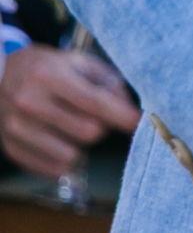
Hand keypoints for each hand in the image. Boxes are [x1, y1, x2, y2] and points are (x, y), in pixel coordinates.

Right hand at [0, 45, 139, 177]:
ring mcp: (16, 129)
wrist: (2, 75)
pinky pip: (51, 170)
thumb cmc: (51, 68)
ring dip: (81, 146)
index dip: (120, 115)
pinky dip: (64, 160)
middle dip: (101, 127)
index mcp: (50, 76)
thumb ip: (109, 82)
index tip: (138, 122)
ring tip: (74, 128)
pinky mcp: (10, 149)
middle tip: (97, 117)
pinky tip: (61, 142)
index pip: (93, 102)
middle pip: (87, 132)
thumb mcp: (81, 62)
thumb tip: (129, 109)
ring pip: (70, 156)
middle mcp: (30, 103)